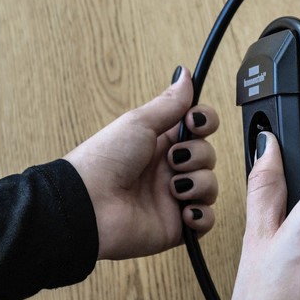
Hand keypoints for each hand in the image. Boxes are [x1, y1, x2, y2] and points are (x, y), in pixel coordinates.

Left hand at [64, 67, 219, 259]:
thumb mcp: (139, 122)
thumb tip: (185, 73)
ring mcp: (174, 198)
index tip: (195, 122)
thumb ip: (170, 102)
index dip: (205, 123)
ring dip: (197, 183)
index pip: (200, 129)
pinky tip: (184, 210)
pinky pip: (206, 219)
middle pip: (208, 155)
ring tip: (173, 188)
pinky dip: (201, 215)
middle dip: (197, 155)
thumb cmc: (105, 160)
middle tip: (172, 160)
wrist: (88, 206)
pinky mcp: (177, 226)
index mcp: (161, 143)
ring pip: (210, 186)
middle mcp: (170, 169)